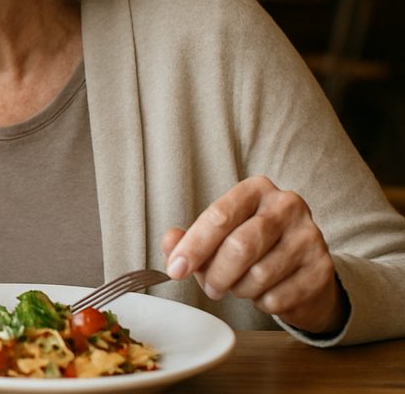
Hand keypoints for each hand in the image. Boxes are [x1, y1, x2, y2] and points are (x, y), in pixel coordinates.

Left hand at [162, 175, 346, 333]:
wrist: (305, 271)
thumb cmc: (255, 248)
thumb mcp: (219, 237)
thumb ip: (190, 238)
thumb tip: (170, 241)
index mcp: (256, 189)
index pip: (219, 215)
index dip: (193, 246)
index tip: (176, 269)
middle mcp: (287, 206)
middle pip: (240, 246)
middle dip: (216, 273)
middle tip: (210, 288)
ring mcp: (310, 236)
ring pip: (259, 275)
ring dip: (240, 289)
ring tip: (240, 285)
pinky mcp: (322, 269)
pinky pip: (278, 296)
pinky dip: (262, 302)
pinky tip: (266, 293)